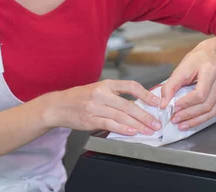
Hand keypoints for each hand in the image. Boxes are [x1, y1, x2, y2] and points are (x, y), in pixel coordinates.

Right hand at [45, 80, 162, 135]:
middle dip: (145, 115)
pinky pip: (110, 124)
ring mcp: (95, 107)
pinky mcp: (90, 119)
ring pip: (121, 116)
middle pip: (128, 105)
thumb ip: (116, 95)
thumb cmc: (80, 98)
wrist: (58, 106)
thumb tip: (138, 104)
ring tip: (148, 130)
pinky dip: (123, 129)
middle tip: (156, 122)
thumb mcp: (98, 90)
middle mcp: (101, 94)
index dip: (146, 94)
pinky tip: (132, 132)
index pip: (131, 86)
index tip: (157, 102)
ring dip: (138, 125)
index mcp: (106, 84)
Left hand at [160, 42, 215, 130]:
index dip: (186, 104)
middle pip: (207, 105)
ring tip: (182, 125)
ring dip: (196, 120)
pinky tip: (192, 121)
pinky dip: (202, 118)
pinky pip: (215, 110)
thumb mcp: (181, 68)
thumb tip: (163, 104)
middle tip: (174, 120)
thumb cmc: (196, 59)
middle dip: (189, 115)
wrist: (213, 54)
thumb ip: (171, 86)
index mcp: (210, 71)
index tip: (173, 109)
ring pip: (212, 111)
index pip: (200, 94)